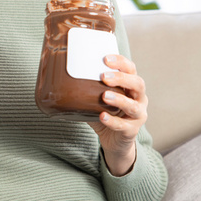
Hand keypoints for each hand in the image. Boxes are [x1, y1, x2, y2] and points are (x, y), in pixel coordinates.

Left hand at [87, 54, 147, 175]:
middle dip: (121, 78)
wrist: (114, 141)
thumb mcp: (97, 99)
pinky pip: (123, 125)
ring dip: (119, 99)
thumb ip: (87, 89)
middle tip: (104, 76)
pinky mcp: (132, 131)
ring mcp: (138, 115)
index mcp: (131, 86)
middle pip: (138, 83)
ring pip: (133, 105)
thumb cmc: (106, 114)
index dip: (120, 62)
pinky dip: (112, 121)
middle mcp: (139, 99)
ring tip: (104, 96)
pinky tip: (102, 116)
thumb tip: (61, 76)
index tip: (105, 58)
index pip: (130, 69)